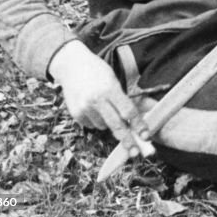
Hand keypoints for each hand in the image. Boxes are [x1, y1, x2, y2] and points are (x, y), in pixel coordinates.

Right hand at [49, 40, 152, 157]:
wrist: (71, 65)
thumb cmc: (96, 70)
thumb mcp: (112, 78)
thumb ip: (123, 97)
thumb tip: (139, 115)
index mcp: (109, 88)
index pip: (128, 111)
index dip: (138, 124)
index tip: (146, 135)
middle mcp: (97, 100)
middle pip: (116, 125)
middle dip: (127, 140)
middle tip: (135, 152)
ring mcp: (85, 108)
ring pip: (103, 127)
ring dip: (108, 124)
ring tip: (104, 107)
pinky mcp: (76, 114)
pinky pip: (91, 125)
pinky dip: (96, 120)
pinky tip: (93, 107)